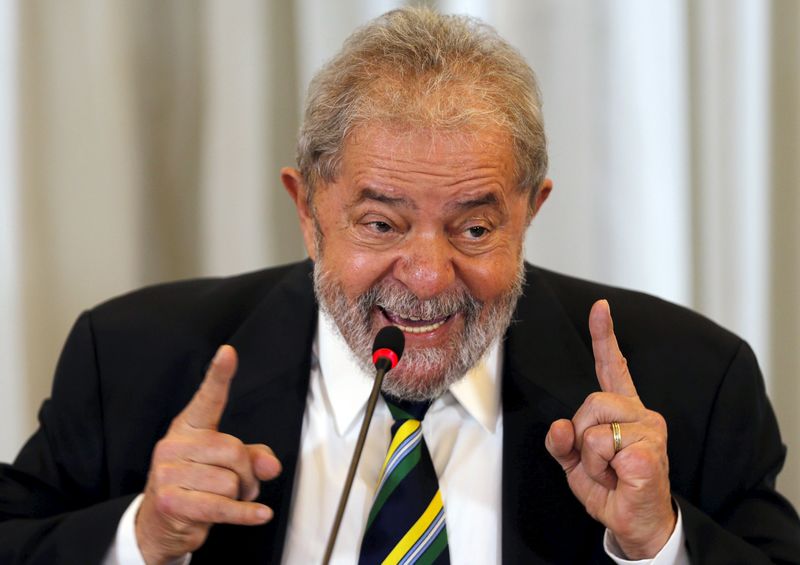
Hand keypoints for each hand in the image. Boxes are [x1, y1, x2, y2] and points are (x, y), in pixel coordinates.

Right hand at [136, 345, 281, 564]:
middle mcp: (175, 445)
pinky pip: (223, 506)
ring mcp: (169, 473)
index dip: (219, 376)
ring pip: (231, 482)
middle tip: (237, 486)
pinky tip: (259, 515)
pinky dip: (245, 514)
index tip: (228, 353)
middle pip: (234, 451)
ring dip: (240, 497)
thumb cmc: (197, 485)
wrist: (160, 524)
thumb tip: (270, 465)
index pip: (207, 400)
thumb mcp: (226, 465)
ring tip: (223, 501)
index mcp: (188, 428)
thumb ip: (253, 457)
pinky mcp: (172, 501)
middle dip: (246, 474)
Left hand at [545, 300, 675, 558]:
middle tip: (599, 462)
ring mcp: (650, 432)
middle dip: (581, 434)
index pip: (613, 368)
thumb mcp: (576, 464)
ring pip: (593, 428)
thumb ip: (563, 442)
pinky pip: (601, 450)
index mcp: (624, 411)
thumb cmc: (612, 489)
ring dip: (590, 457)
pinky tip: (620, 479)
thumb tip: (557, 427)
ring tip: (609, 472)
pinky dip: (600, 471)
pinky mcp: (649, 453)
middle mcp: (642, 414)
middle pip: (591, 401)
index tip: (599, 307)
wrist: (637, 524)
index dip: (604, 337)